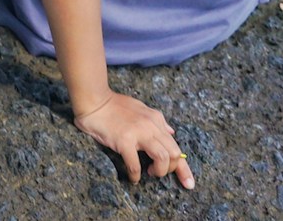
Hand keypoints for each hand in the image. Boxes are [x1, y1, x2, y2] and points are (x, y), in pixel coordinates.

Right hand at [73, 91, 195, 188]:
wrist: (94, 99)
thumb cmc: (114, 105)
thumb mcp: (141, 109)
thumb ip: (156, 122)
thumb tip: (171, 132)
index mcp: (156, 119)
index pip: (176, 146)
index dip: (184, 168)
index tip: (189, 183)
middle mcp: (151, 125)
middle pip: (174, 153)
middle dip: (171, 169)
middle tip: (157, 173)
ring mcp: (138, 133)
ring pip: (163, 158)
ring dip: (158, 171)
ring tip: (148, 173)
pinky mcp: (124, 140)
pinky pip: (136, 164)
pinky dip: (136, 175)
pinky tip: (133, 178)